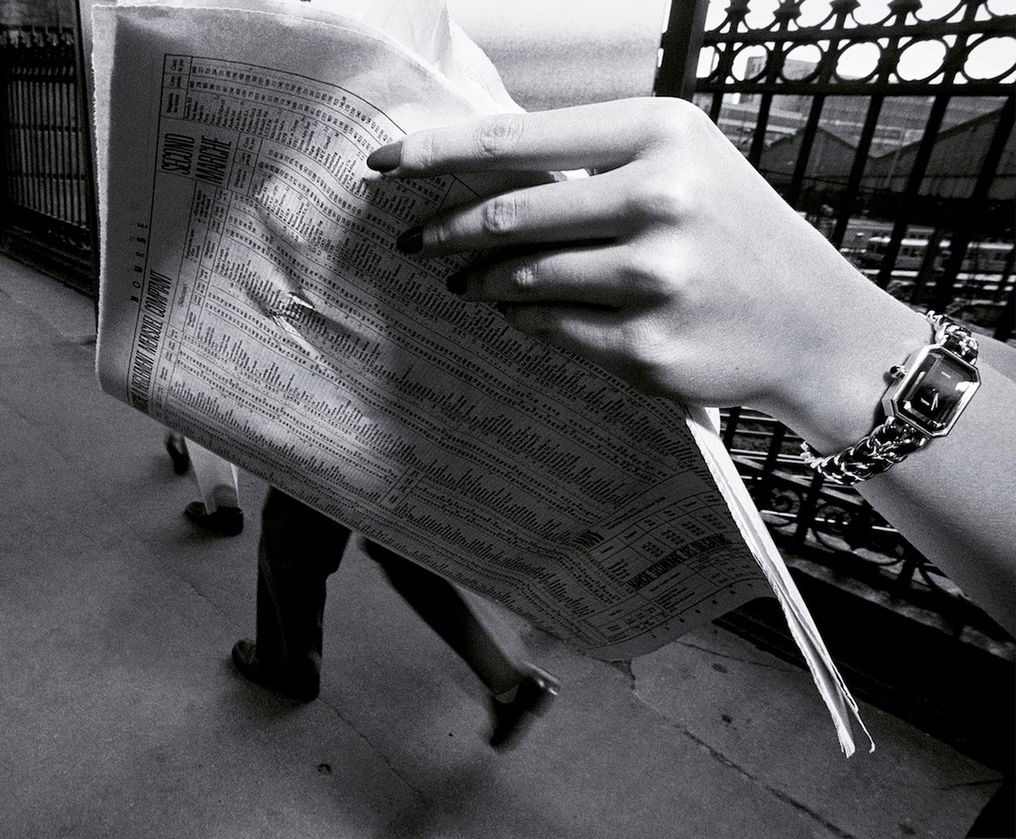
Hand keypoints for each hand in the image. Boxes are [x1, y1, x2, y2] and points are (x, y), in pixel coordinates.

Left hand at [368, 98, 926, 451]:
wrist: (816, 323)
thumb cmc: (737, 234)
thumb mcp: (681, 164)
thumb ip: (590, 161)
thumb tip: (477, 172)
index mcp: (661, 133)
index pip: (515, 139)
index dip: (436, 152)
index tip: (383, 164)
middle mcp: (660, 198)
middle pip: (507, 215)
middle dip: (444, 231)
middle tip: (415, 242)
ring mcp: (654, 277)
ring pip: (520, 279)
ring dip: (481, 281)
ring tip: (470, 280)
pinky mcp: (646, 345)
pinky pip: (548, 330)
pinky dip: (524, 320)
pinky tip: (525, 312)